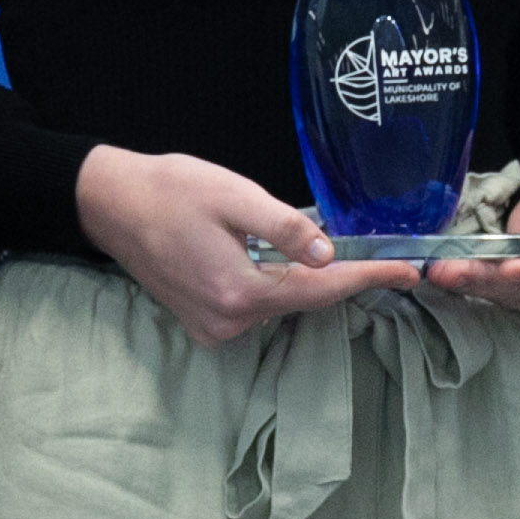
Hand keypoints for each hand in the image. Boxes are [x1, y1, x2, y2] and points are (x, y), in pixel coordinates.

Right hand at [74, 144, 372, 348]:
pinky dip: (277, 285)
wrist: (110, 204)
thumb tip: (330, 254)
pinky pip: (257, 306)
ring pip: (281, 304)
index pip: (322, 289)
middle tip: (385, 257)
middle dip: (343, 278)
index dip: (368, 277)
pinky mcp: (203, 323)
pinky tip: (283, 262)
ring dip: (307, 280)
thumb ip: (285, 227)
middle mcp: (229, 321)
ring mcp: (214, 328)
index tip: (409, 271)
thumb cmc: (170, 190)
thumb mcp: (234, 196)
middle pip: (305, 301)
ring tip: (337, 255)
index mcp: (240, 291)